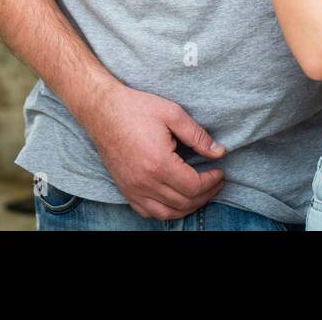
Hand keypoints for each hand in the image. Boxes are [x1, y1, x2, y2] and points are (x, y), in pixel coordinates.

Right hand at [79, 83, 226, 219]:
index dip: (211, 181)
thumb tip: (219, 152)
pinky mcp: (124, 189)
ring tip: (200, 193)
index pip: (194, 186)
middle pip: (184, 202)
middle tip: (215, 181)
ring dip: (188, 207)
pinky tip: (175, 199)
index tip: (219, 171)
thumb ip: (197, 136)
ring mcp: (132, 189)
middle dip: (205, 194)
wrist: (101, 110)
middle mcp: (145, 183)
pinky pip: (148, 212)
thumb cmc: (136, 108)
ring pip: (167, 213)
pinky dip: (165, 211)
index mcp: (159, 164)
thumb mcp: (172, 114)